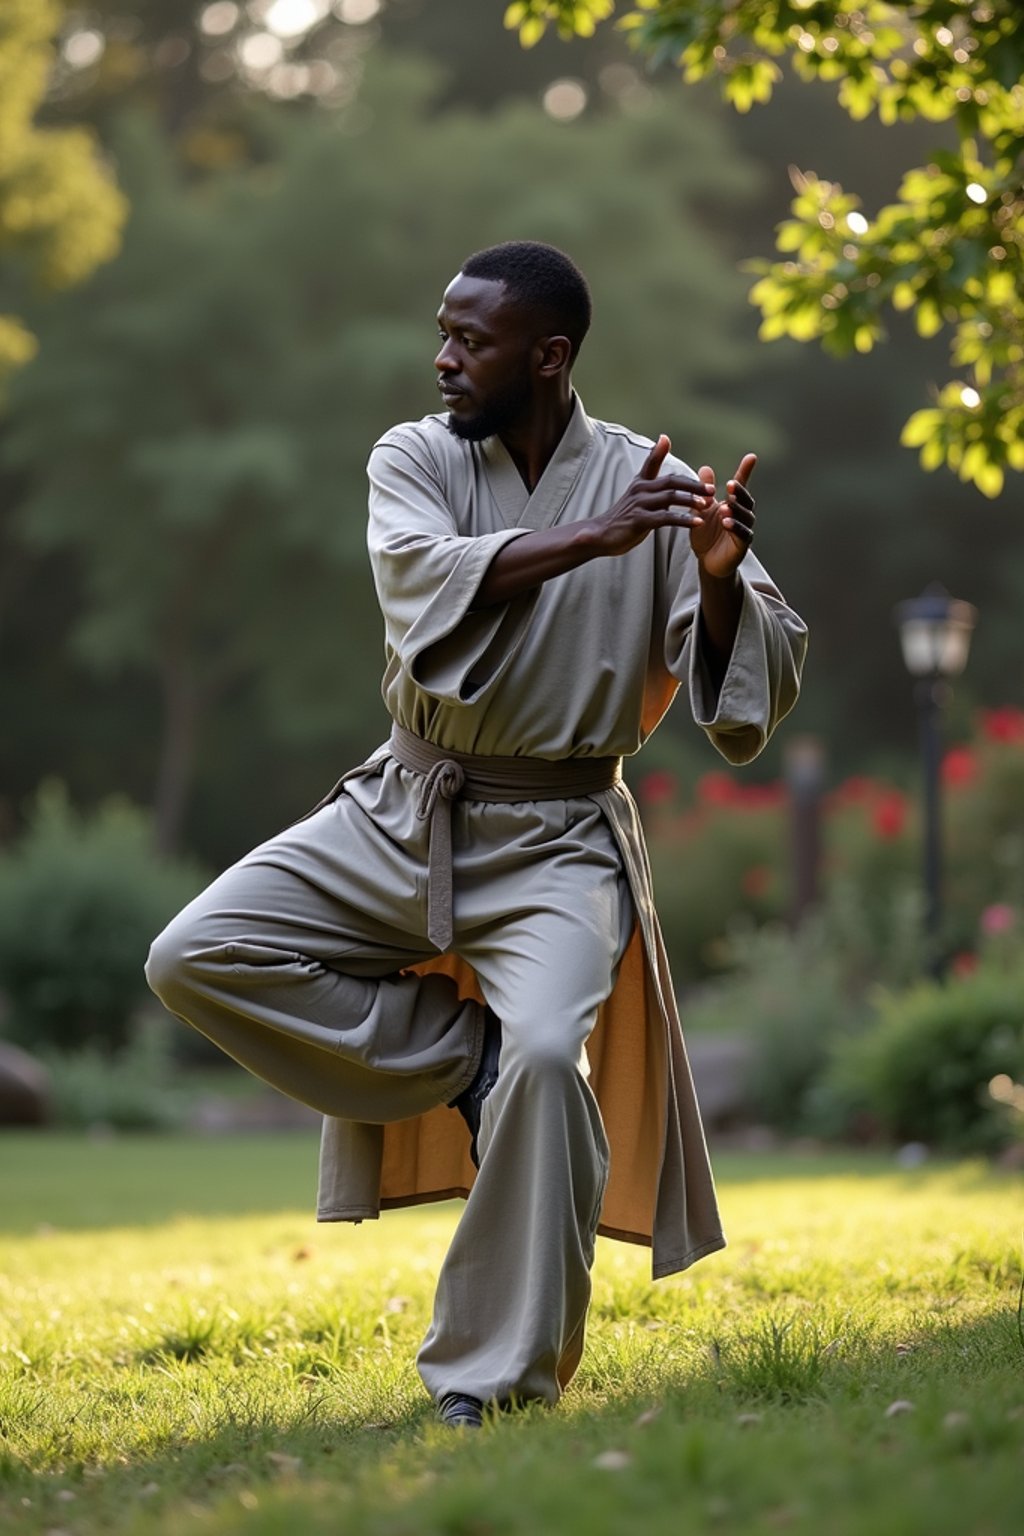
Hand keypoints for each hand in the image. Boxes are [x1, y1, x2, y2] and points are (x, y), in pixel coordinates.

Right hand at [592, 434, 712, 557]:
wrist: (603, 536)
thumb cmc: (625, 515)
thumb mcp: (637, 492)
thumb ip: (650, 474)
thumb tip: (659, 449)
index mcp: (640, 483)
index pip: (650, 462)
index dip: (658, 450)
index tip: (665, 438)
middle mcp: (640, 490)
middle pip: (671, 481)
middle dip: (693, 485)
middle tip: (711, 490)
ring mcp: (639, 505)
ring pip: (670, 497)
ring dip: (691, 501)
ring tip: (707, 505)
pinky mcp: (640, 521)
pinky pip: (666, 518)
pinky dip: (683, 520)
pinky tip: (697, 522)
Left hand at [689, 453, 756, 579]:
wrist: (708, 563)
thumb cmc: (707, 536)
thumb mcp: (702, 511)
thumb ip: (705, 492)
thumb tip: (705, 468)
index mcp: (733, 505)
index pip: (741, 486)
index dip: (746, 471)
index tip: (751, 457)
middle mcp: (742, 515)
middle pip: (745, 500)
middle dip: (740, 492)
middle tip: (732, 484)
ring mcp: (745, 530)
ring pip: (745, 517)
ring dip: (736, 510)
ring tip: (726, 506)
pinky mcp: (742, 545)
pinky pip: (742, 534)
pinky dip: (735, 528)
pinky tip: (727, 523)